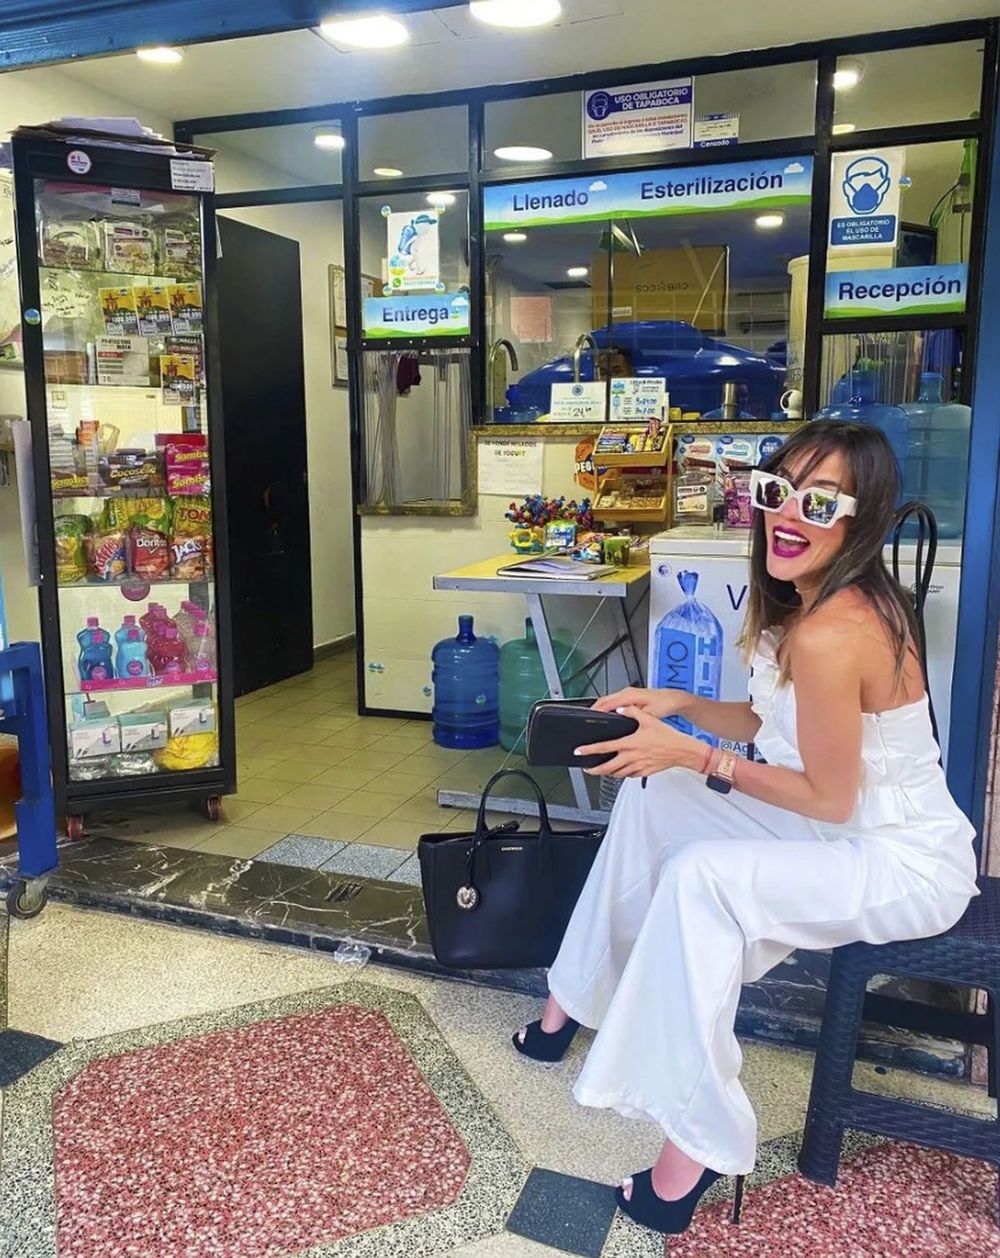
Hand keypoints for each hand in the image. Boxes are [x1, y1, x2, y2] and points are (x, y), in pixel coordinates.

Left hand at [575, 707, 704, 778]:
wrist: (682, 751)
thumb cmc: (668, 737)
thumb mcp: (649, 719)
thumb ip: (632, 712)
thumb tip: (621, 708)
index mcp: (629, 743)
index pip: (604, 748)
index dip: (589, 750)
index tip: (579, 752)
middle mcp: (631, 757)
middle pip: (606, 767)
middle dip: (594, 769)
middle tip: (586, 768)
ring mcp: (637, 766)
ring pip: (616, 774)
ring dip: (606, 773)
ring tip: (601, 770)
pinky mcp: (644, 772)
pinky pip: (629, 775)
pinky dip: (622, 774)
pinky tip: (620, 770)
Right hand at [591, 687, 690, 721]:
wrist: (673, 700)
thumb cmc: (664, 704)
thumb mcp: (649, 713)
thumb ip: (634, 714)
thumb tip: (619, 714)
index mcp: (629, 695)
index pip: (607, 702)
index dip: (596, 710)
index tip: (589, 717)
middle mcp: (627, 692)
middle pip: (604, 700)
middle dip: (594, 709)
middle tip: (586, 721)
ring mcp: (628, 693)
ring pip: (608, 700)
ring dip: (600, 708)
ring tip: (592, 719)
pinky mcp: (630, 697)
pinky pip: (613, 701)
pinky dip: (607, 707)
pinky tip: (605, 716)